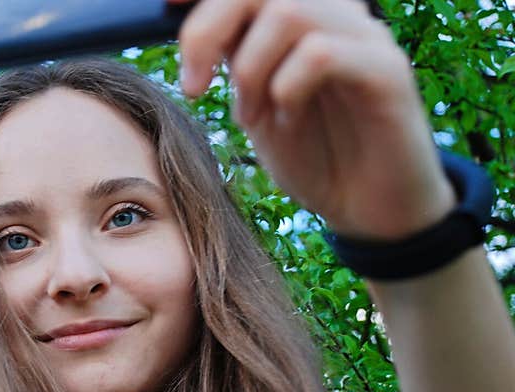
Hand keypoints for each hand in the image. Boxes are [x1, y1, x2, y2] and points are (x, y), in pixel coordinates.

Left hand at [168, 0, 456, 241]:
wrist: (368, 211)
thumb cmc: (315, 157)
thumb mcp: (257, 106)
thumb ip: (235, 62)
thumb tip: (193, 32)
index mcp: (304, 17)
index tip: (166, 11)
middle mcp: (338, 14)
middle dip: (210, 28)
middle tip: (194, 85)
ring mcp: (366, 37)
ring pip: (290, 12)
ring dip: (251, 70)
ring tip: (250, 116)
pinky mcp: (387, 71)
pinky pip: (321, 54)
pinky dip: (287, 89)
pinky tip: (286, 121)